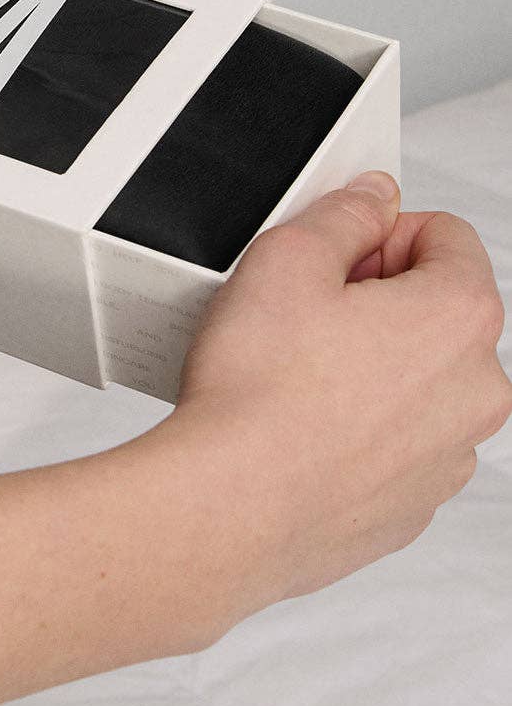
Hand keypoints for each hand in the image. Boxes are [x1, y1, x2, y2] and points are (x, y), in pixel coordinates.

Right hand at [162, 171, 510, 624]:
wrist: (229, 504)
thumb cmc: (257, 394)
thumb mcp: (286, 258)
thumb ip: (342, 214)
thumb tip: (371, 200)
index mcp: (460, 316)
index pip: (446, 236)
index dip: (380, 232)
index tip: (336, 254)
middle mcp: (476, 390)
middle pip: (437, 311)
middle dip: (376, 302)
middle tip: (301, 313)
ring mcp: (448, 457)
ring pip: (416, 384)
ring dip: (369, 368)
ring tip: (293, 376)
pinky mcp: (410, 506)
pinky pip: (393, 445)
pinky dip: (355, 430)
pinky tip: (297, 427)